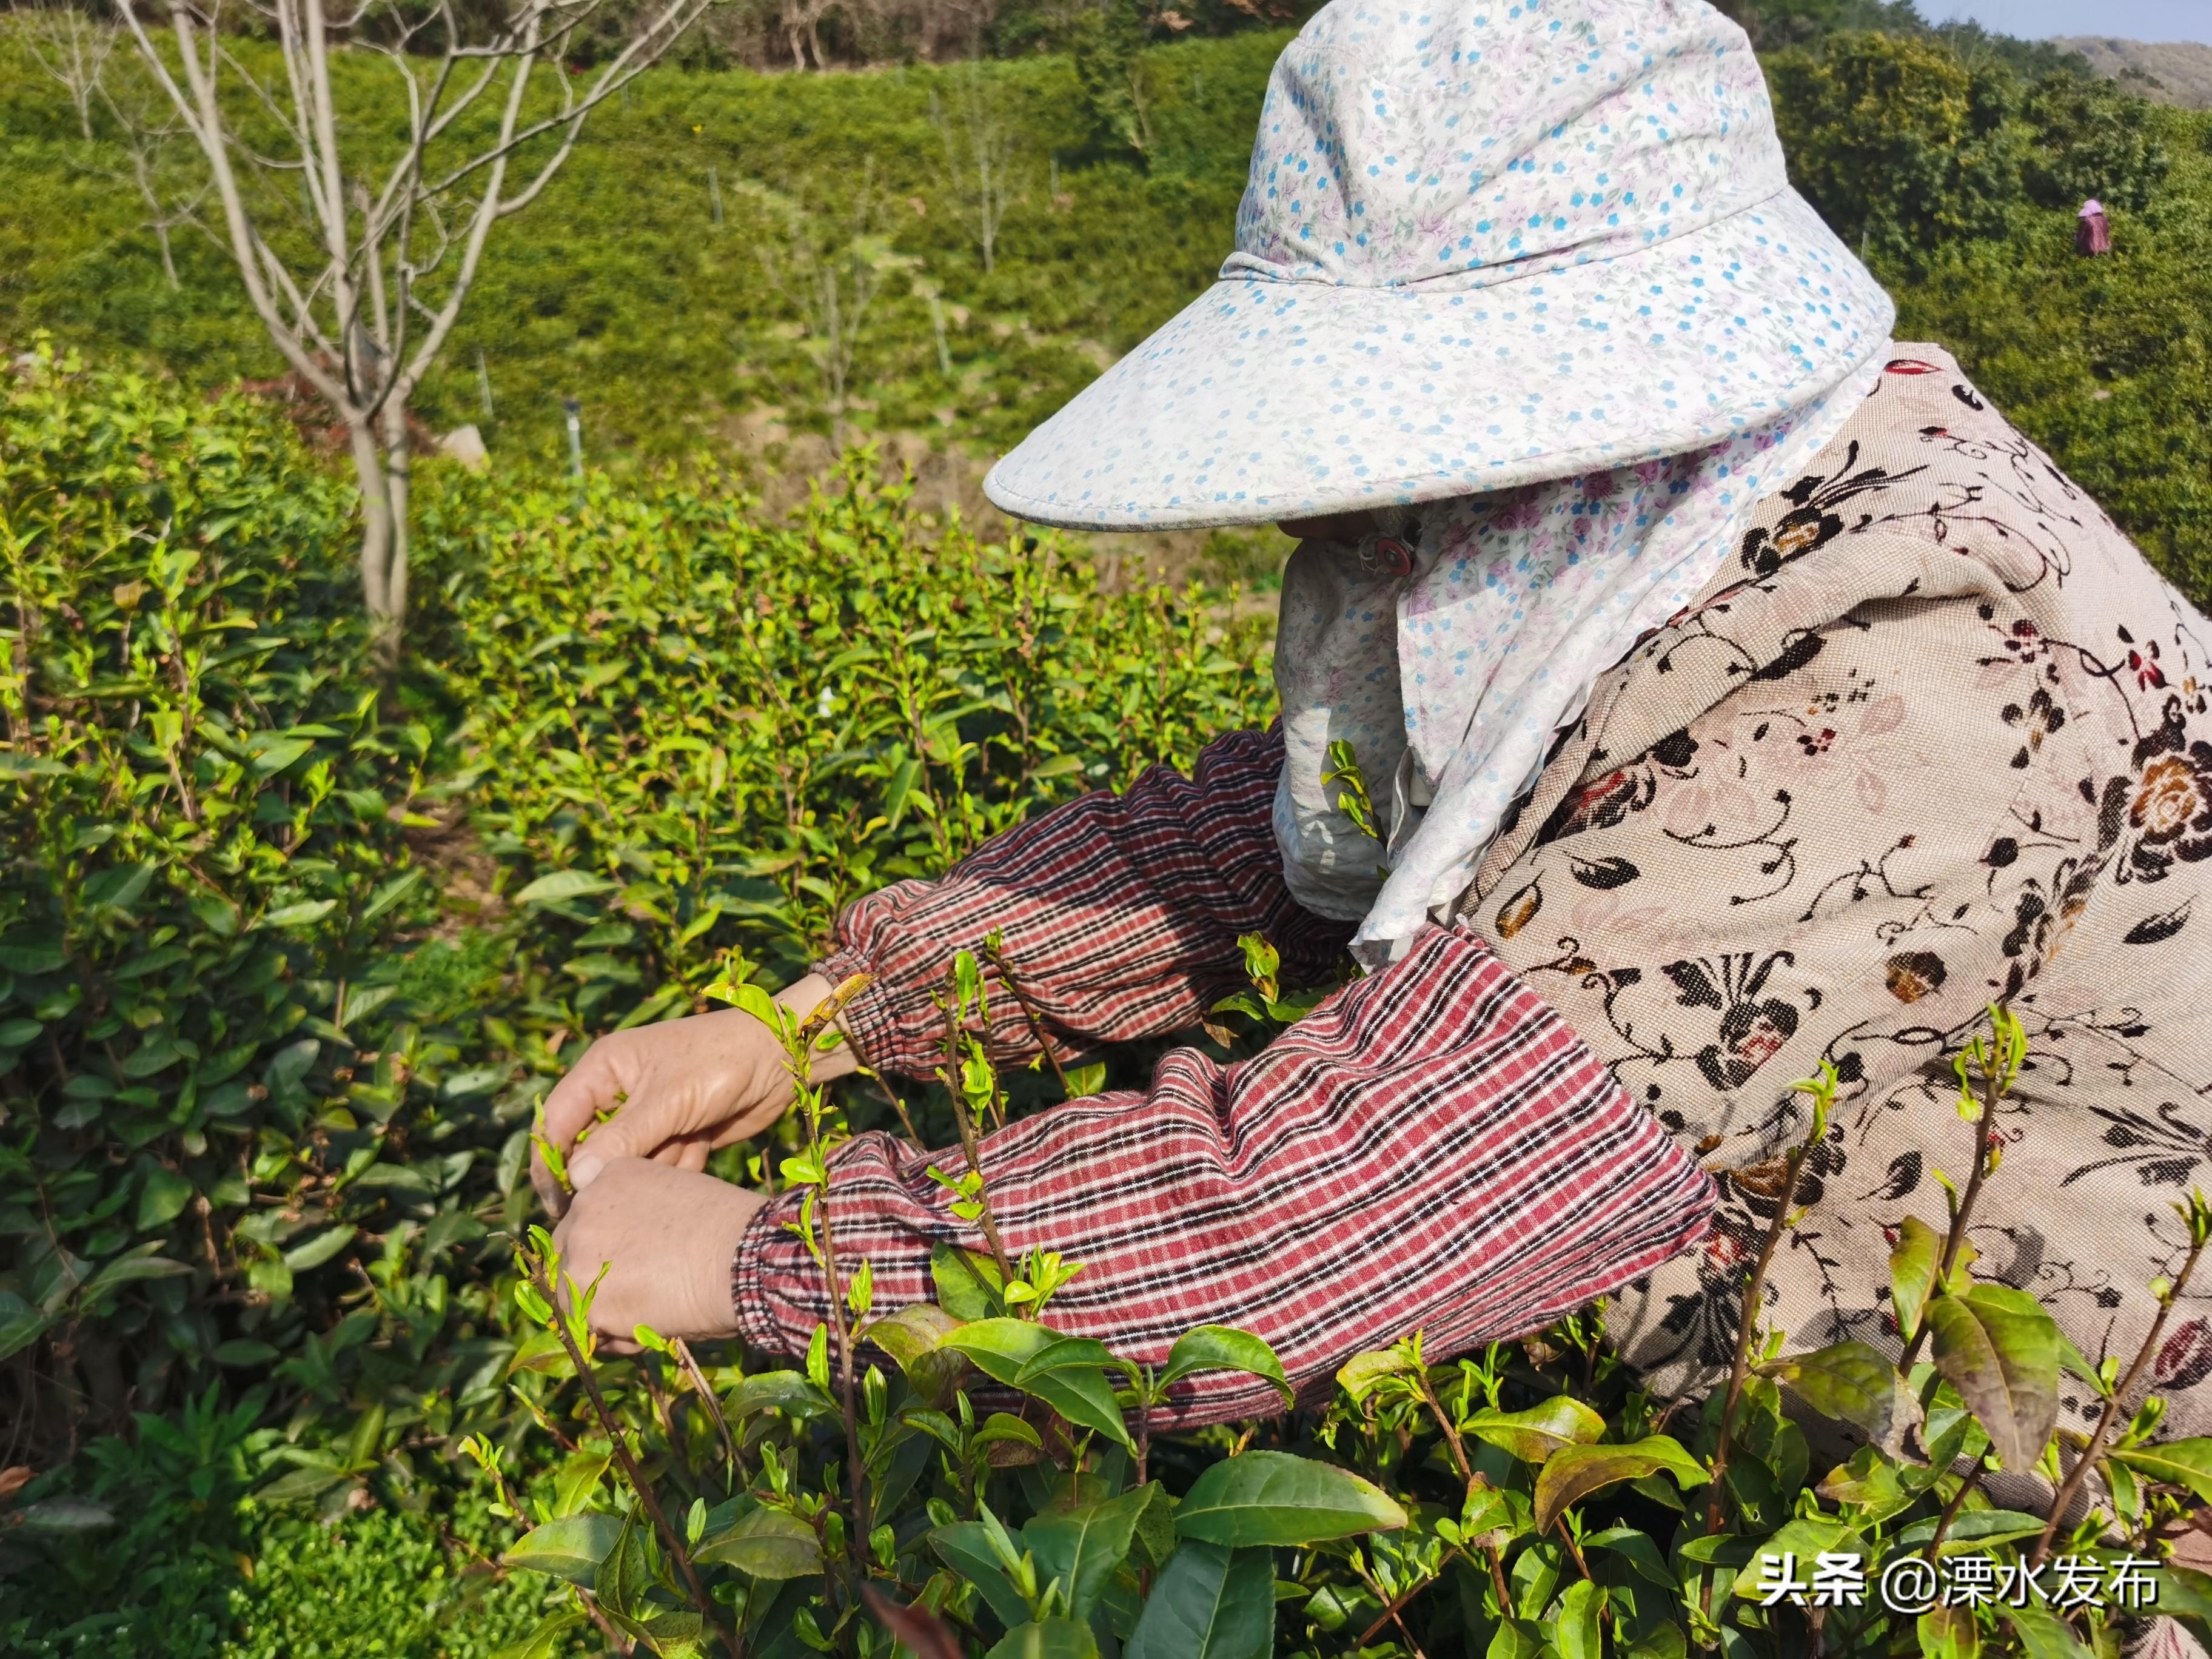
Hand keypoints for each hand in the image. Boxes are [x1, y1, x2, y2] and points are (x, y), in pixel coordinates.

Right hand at [533, 972, 860, 1215]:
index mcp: (604, 1070)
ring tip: (673, 1166)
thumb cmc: (721, 1062)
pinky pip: (663, 1169)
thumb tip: (575, 1179)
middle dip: (609, 1175)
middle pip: (592, 1149)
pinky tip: (697, 1159)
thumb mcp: (668, 1100)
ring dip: (651, 1175)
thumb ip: (620, 1139)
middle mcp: (620, 1093)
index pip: (558, 1122)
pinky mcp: (680, 1135)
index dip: (551, 1165)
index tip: (558, 1206)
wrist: (784, 1058)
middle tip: (612, 1209)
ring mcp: (651, 1116)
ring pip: (631, 1164)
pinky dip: (678, 1173)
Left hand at [548, 1157, 767, 1346]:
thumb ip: (641, 1212)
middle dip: (595, 1277)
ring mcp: (580, 1255)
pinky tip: (652, 1328)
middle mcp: (584, 1208)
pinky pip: (590, 1330)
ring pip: (573, 1295)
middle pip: (570, 1253)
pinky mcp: (587, 1301)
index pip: (587, 1216)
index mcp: (609, 1175)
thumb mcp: (678, 1193)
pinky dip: (616, 1337)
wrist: (742, 1257)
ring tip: (650, 1312)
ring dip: (604, 1309)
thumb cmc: (729, 1226)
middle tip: (637, 1291)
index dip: (606, 1244)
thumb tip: (632, 1247)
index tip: (631, 1259)